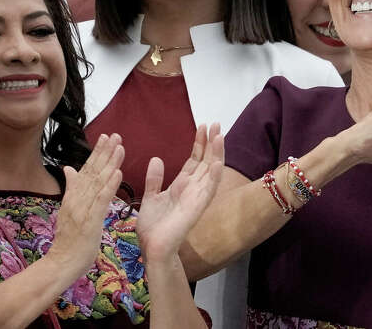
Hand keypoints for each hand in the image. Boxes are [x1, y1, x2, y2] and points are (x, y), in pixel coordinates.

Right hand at [47, 133, 123, 275]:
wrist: (61, 263)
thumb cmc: (69, 239)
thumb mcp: (70, 210)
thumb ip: (71, 188)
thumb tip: (69, 168)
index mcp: (74, 196)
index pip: (87, 170)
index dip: (97, 153)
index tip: (107, 137)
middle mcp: (76, 199)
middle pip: (92, 171)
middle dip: (105, 152)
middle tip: (116, 135)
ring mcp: (82, 209)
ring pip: (97, 182)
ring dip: (110, 164)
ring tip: (120, 148)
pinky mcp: (89, 221)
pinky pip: (100, 201)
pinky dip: (109, 186)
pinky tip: (118, 173)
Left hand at [136, 124, 224, 262]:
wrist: (152, 247)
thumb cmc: (153, 227)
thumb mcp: (151, 197)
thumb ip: (155, 179)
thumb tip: (157, 158)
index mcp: (182, 185)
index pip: (195, 160)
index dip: (199, 143)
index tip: (202, 126)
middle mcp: (193, 189)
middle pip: (206, 161)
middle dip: (212, 142)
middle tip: (216, 123)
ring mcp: (197, 197)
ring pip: (211, 171)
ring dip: (217, 154)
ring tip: (220, 135)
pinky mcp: (198, 207)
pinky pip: (209, 190)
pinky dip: (214, 176)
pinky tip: (218, 162)